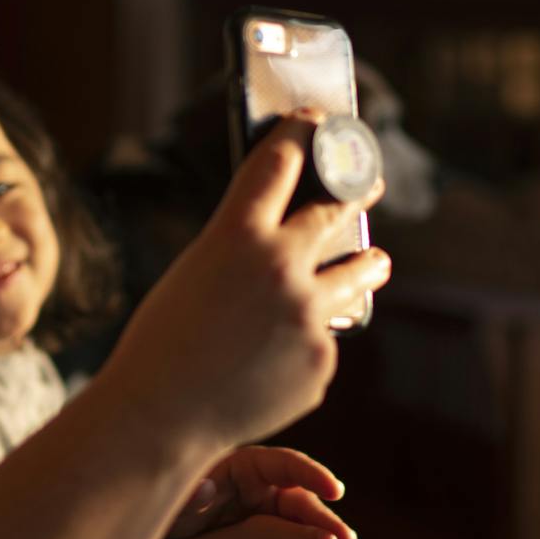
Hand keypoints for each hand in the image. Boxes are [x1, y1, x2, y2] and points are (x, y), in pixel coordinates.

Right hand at [104, 113, 391, 451]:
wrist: (162, 415)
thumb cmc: (161, 342)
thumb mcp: (193, 274)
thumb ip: (241, 254)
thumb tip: (289, 248)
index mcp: (236, 234)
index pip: (278, 163)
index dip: (299, 136)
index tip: (315, 123)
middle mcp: (281, 265)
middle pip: (334, 212)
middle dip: (355, 192)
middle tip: (370, 183)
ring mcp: (308, 315)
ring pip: (355, 274)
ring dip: (367, 263)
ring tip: (378, 260)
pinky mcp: (322, 361)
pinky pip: (320, 341)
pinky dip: (302, 345)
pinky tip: (270, 363)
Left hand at [167, 445, 350, 538]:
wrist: (180, 538)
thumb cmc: (178, 515)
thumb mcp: (179, 508)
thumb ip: (189, 499)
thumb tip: (204, 489)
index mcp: (245, 466)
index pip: (286, 462)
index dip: (312, 474)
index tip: (335, 490)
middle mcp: (268, 483)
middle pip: (304, 495)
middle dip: (326, 517)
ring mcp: (277, 505)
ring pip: (311, 518)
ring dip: (330, 536)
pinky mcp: (282, 527)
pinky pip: (307, 535)